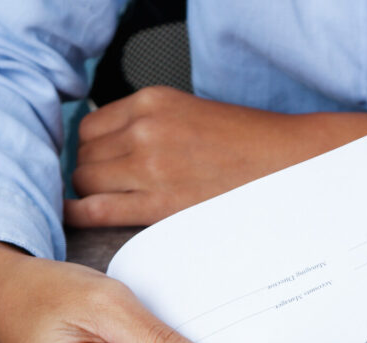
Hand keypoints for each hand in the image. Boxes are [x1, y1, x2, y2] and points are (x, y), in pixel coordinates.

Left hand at [65, 86, 366, 226]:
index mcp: (153, 102)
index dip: (93, 149)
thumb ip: (151, 124)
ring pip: (85, 180)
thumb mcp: (191, 113)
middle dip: (91, 173)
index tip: (102, 164)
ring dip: (90, 194)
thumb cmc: (247, 144)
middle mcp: (145, 129)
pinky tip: (80, 217)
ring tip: (111, 204)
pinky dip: (80, 213)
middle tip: (110, 189)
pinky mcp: (158, 202)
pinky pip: (96, 208)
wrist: (286, 164)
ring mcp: (150, 165)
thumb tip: (116, 147)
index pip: (91, 127)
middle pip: (85, 155)